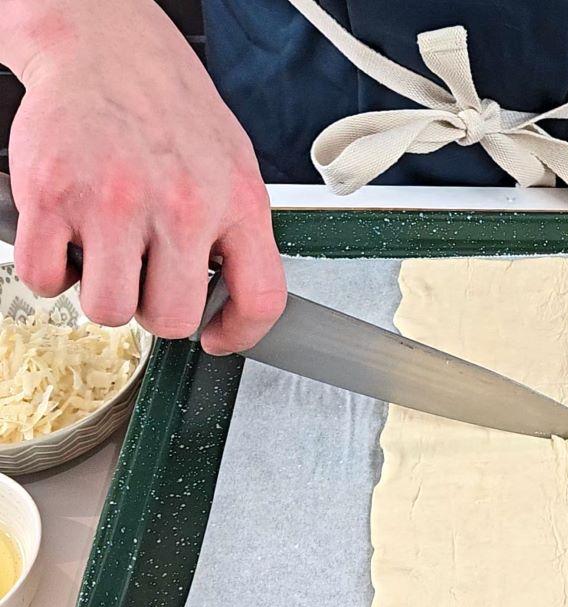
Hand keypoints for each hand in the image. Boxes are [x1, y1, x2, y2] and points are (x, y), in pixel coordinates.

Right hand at [5, 1, 284, 352]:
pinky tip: (72, 239)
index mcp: (238, 202)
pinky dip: (53, 270)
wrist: (109, 50)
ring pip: (108, 309)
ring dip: (104, 292)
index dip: (241, 332)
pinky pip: (47, 277)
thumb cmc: (173, 112)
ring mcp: (115, 202)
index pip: (261, 297)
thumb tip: (235, 301)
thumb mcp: (235, 169)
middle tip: (147, 277)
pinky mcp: (54, 195)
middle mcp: (182, 205)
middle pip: (170, 319)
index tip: (219, 336)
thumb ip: (238, 234)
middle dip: (154, 311)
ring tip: (109, 252)